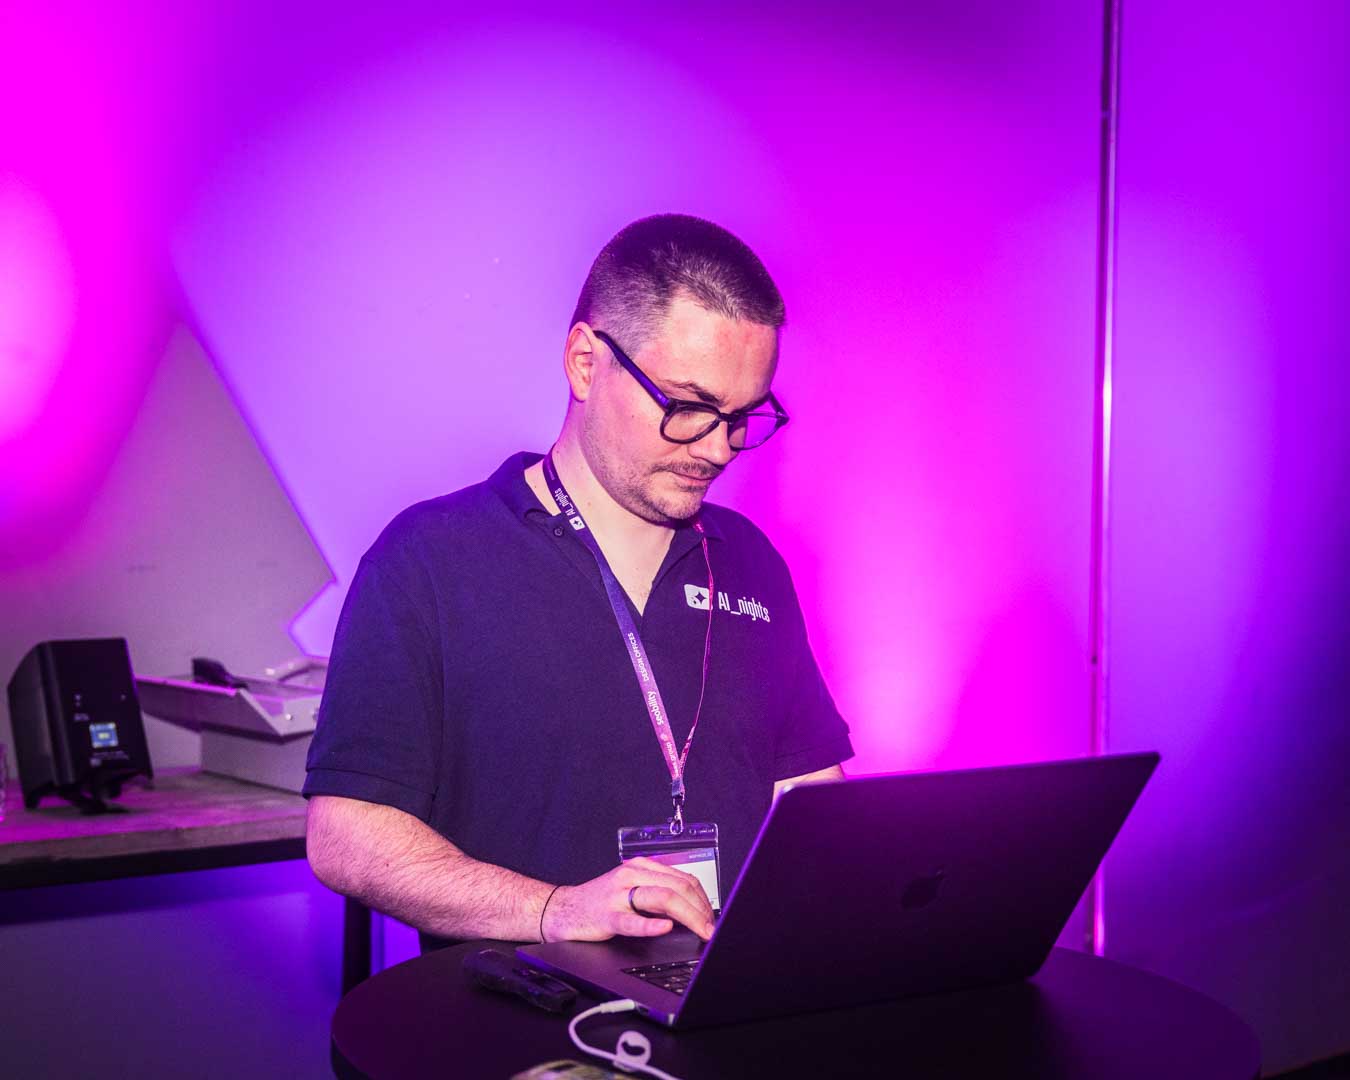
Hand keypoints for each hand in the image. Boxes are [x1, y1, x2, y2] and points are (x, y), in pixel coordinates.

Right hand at [543, 857, 714, 941]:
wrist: (562, 910)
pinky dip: (650, 924)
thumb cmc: (600, 903)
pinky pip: (631, 920)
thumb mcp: (632, 890)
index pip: (684, 879)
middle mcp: (632, 875)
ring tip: (701, 930)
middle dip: (701, 910)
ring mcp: (618, 894)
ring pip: (662, 898)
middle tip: (712, 929)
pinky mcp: (606, 915)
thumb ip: (658, 895)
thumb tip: (694, 911)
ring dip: (688, 916)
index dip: (704, 900)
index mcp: (641, 867)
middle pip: (677, 887)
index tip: (713, 918)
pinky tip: (664, 928)